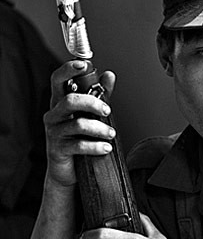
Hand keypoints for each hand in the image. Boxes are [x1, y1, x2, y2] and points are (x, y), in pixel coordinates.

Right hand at [44, 60, 116, 187]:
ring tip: (111, 134)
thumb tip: (109, 75)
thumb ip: (99, 96)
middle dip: (92, 103)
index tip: (84, 65)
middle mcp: (53, 115)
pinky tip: (106, 148)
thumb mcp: (88, 117)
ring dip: (99, 128)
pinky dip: (96, 146)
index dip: (68, 70)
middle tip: (108, 111)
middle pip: (70, 100)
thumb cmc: (78, 141)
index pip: (57, 80)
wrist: (67, 172)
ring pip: (78, 124)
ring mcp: (54, 133)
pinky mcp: (58, 150)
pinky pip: (78, 145)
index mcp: (59, 103)